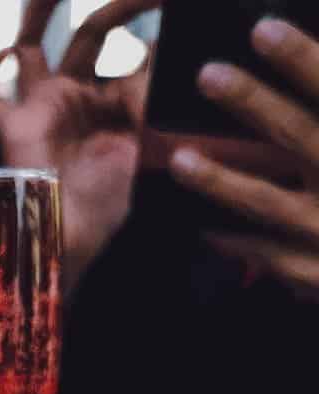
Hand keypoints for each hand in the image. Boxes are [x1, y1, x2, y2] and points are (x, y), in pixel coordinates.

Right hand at [0, 0, 159, 292]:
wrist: (70, 243)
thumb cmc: (108, 207)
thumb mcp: (149, 142)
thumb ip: (155, 97)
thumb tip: (176, 49)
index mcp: (117, 105)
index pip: (137, 50)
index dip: (149, 22)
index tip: (165, 3)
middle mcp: (80, 100)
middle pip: (88, 35)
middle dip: (112, 9)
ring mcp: (44, 110)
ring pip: (33, 49)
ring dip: (38, 13)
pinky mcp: (13, 128)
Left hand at [170, 18, 318, 299]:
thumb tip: (308, 58)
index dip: (301, 59)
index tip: (262, 29)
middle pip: (298, 134)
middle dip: (252, 103)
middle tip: (206, 74)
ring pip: (268, 201)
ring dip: (220, 181)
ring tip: (179, 160)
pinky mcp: (317, 274)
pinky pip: (266, 255)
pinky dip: (233, 243)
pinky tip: (202, 229)